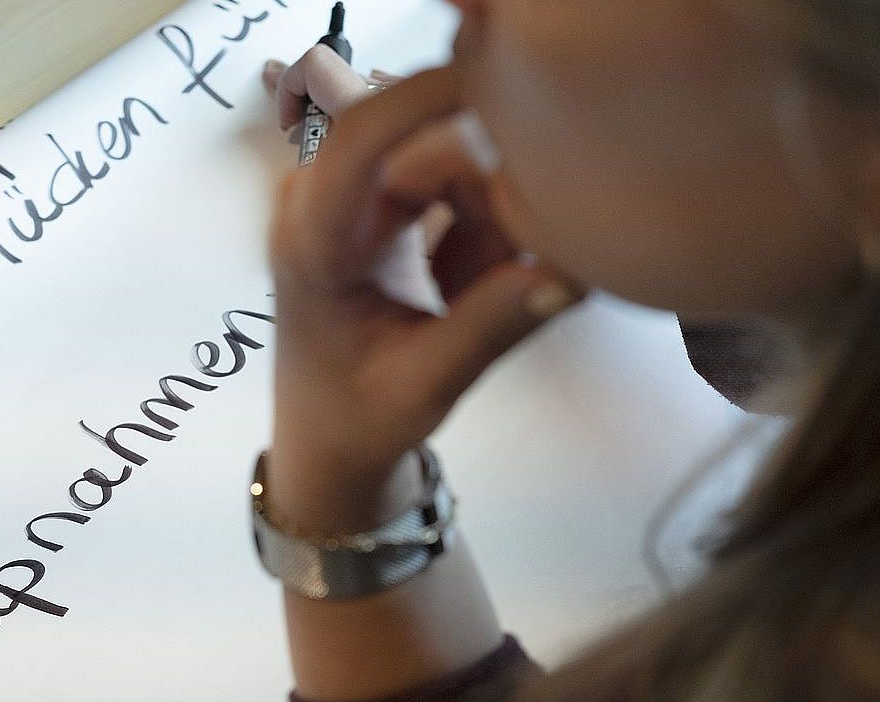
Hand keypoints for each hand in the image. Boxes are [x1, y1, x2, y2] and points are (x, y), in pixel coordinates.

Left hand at [263, 64, 581, 533]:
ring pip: (453, 160)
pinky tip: (459, 286)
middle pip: (430, 146)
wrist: (325, 437)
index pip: (360, 138)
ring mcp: (350, 194)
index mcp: (311, 242)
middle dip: (490, 202)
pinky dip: (480, 230)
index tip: (504, 87)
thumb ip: (492, 327)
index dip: (426, 98)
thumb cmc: (356, 418)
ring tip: (464, 299)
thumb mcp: (424, 386)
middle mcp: (320, 200)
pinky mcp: (380, 197)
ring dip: (488, 226)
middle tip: (503, 278)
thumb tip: (568, 273)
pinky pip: (457, 180)